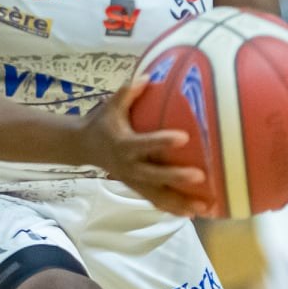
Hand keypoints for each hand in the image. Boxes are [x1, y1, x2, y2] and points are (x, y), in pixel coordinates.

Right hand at [81, 83, 211, 217]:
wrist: (83, 146)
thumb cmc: (102, 123)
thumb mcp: (111, 105)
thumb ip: (128, 91)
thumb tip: (148, 75)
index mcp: (123, 144)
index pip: (144, 144)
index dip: (163, 141)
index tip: (185, 137)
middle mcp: (128, 166)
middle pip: (153, 176)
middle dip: (176, 178)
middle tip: (201, 177)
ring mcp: (132, 180)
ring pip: (157, 195)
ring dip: (180, 202)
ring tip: (204, 207)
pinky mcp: (135, 188)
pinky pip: (155, 200)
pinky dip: (172, 208)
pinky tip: (193, 213)